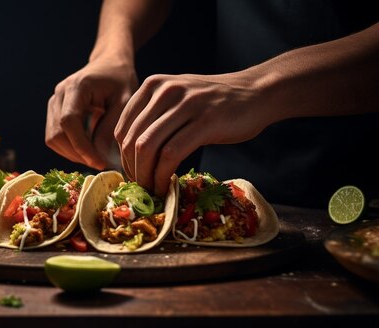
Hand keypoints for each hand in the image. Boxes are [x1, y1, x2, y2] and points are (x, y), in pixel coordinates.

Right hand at [46, 59, 137, 169]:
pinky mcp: (54, 111)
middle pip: (56, 134)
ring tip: (95, 158)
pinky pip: (55, 137)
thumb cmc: (121, 80)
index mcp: (76, 87)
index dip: (81, 146)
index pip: (68, 122)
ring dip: (72, 153)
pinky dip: (69, 148)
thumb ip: (111, 127)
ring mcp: (54, 102)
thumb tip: (100, 157)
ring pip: (53, 139)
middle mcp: (59, 94)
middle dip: (77, 154)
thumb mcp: (125, 102)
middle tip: (100, 163)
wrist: (110, 64)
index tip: (99, 162)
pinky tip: (88, 150)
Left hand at [115, 72, 275, 195]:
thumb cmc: (215, 102)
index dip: (122, 158)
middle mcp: (165, 91)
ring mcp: (185, 105)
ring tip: (152, 190)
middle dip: (132, 170)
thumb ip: (154, 117)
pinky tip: (166, 186)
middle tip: (140, 189)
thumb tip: (131, 154)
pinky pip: (172, 154)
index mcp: (153, 86)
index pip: (122, 128)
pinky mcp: (205, 121)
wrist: (257, 92)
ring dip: (145, 176)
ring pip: (148, 147)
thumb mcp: (178, 99)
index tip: (132, 176)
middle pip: (132, 140)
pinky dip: (163, 175)